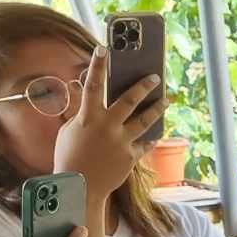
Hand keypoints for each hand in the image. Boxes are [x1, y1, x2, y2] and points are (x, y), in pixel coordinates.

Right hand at [54, 48, 168, 197]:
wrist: (80, 188)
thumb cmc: (70, 157)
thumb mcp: (70, 131)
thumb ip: (81, 113)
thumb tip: (84, 94)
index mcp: (88, 119)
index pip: (92, 86)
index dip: (97, 66)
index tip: (103, 49)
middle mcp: (107, 128)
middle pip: (128, 101)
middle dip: (143, 87)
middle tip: (155, 77)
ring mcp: (121, 142)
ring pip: (144, 121)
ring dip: (157, 109)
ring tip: (166, 100)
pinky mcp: (131, 157)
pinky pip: (144, 143)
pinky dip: (150, 136)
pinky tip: (157, 130)